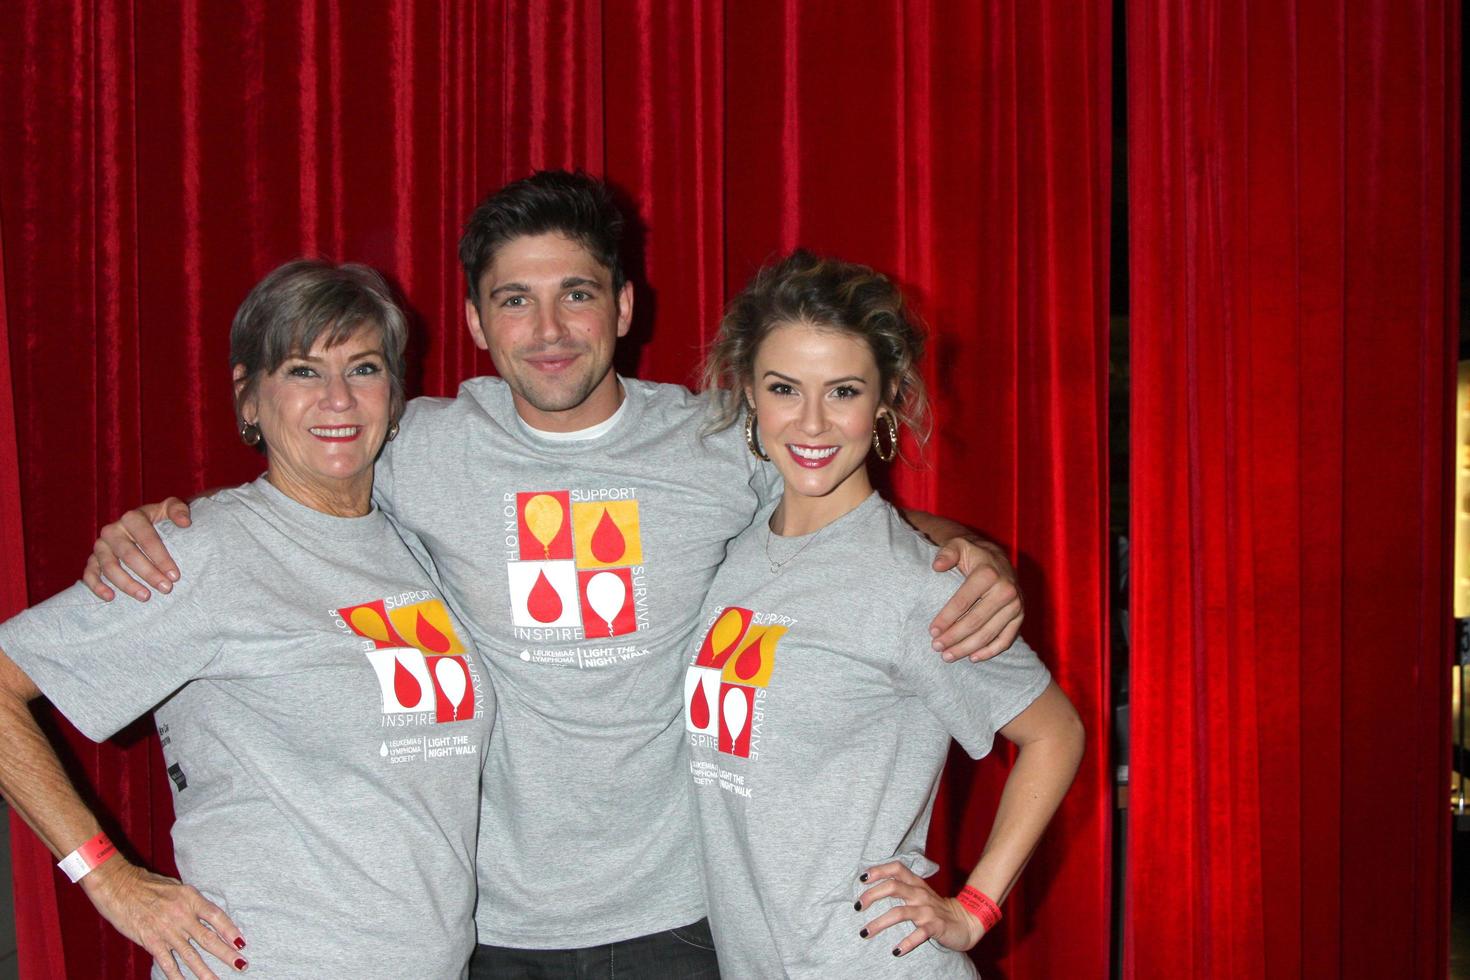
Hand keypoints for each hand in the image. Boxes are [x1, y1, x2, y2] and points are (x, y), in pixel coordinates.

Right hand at [82, 498, 191, 601]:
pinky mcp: (93, 559)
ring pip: (109, 566)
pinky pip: (90, 573)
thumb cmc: (160, 519)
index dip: (161, 558)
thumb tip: (185, 522)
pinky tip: (110, 597)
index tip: (175, 575)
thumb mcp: (170, 509)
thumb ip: (179, 510)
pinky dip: (97, 586)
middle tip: (166, 588)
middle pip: (129, 554)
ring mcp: (101, 546)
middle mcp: (113, 530)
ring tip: (145, 596)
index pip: (147, 539)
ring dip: (127, 584)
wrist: (144, 526)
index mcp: (132, 518)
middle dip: (148, 573)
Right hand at [82, 858, 246, 978]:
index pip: (216, 916)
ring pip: (191, 955)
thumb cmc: (147, 884)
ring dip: (205, 971)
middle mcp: (181, 915)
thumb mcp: (176, 887)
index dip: (230, 930)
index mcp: (190, 898)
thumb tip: (204, 915)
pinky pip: (167, 963)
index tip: (242, 942)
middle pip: (208, 939)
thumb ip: (190, 902)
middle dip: (226, 954)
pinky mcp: (151, 942)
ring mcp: (167, 930)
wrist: (118, 886)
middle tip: (241, 965)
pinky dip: (177, 976)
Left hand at [856, 862, 984, 955]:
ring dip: (880, 923)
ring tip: (865, 932)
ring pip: (900, 912)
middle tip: (858, 907)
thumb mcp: (919, 893)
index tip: (862, 878)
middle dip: (872, 895)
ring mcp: (928, 910)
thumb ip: (901, 887)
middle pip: (893, 887)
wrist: (965, 921)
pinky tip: (895, 951)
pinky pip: (919, 934)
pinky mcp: (936, 926)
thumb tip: (871, 888)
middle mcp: (920, 894)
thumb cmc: (936, 908)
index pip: (896, 868)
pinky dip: (906, 943)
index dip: (879, 870)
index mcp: (916, 883)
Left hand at [929, 537, 1022, 661]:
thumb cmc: (971, 554)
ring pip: (988, 634)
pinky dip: (990, 652)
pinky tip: (973, 657)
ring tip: (948, 656)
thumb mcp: (957, 546)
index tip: (931, 631)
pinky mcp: (1020, 617)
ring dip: (967, 648)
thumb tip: (936, 567)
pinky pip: (1006, 640)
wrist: (996, 557)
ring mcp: (1015, 605)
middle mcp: (1005, 590)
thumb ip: (946, 553)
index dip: (946, 619)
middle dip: (953, 638)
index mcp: (988, 573)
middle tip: (936, 647)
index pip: (962, 602)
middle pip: (974, 622)